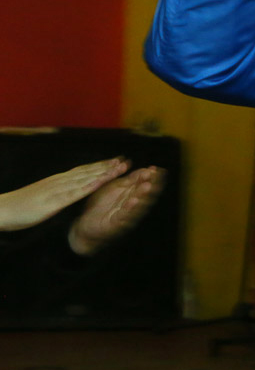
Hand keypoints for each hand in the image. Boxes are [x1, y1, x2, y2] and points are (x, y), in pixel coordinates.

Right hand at [0, 158, 128, 231]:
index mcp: (58, 180)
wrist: (2, 209)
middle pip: (88, 171)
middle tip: (127, 160)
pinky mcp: (54, 201)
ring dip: (104, 173)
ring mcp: (58, 190)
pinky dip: (89, 187)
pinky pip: (74, 193)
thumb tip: (69, 185)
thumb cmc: (22, 205)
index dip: (102, 165)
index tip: (117, 161)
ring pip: (85, 179)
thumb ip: (57, 189)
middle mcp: (60, 181)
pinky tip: (101, 183)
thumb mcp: (44, 194)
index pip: (84, 170)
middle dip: (108, 166)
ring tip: (121, 168)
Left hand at [67, 166, 165, 256]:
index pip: (146, 183)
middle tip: (155, 176)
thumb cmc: (101, 204)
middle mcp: (132, 204)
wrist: (86, 225)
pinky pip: (124, 215)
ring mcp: (126, 214)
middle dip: (152, 184)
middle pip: (146, 194)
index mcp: (132, 194)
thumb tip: (139, 166)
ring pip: (138, 204)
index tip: (155, 168)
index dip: (152, 177)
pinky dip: (130, 208)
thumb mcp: (113, 187)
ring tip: (147, 185)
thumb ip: (127, 179)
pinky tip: (133, 200)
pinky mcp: (117, 223)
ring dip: (143, 195)